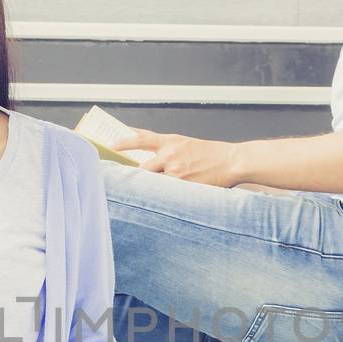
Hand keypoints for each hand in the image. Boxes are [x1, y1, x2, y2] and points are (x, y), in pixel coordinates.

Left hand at [111, 127, 237, 186]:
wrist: (231, 161)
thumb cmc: (211, 154)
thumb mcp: (186, 143)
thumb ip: (167, 147)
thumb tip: (147, 151)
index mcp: (171, 141)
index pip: (141, 138)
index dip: (124, 142)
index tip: (111, 145)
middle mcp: (170, 154)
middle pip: (142, 167)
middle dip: (135, 177)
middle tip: (126, 183)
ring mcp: (175, 171)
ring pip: (152, 182)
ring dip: (148, 190)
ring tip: (141, 197)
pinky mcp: (183, 185)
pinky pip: (166, 193)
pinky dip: (162, 197)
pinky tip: (161, 203)